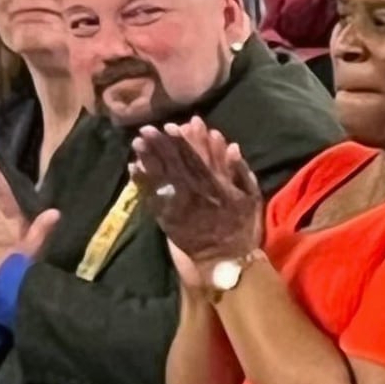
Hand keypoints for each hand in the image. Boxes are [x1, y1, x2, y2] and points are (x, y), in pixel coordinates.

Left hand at [128, 120, 266, 263]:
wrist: (226, 258)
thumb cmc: (242, 226)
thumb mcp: (251, 197)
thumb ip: (241, 171)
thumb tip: (232, 146)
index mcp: (217, 185)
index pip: (200, 156)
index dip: (187, 140)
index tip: (177, 125)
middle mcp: (195, 191)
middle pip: (176, 163)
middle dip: (162, 145)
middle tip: (147, 128)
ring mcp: (178, 204)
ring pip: (161, 176)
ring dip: (148, 159)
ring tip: (138, 142)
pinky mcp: (166, 217)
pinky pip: (151, 196)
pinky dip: (142, 181)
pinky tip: (133, 167)